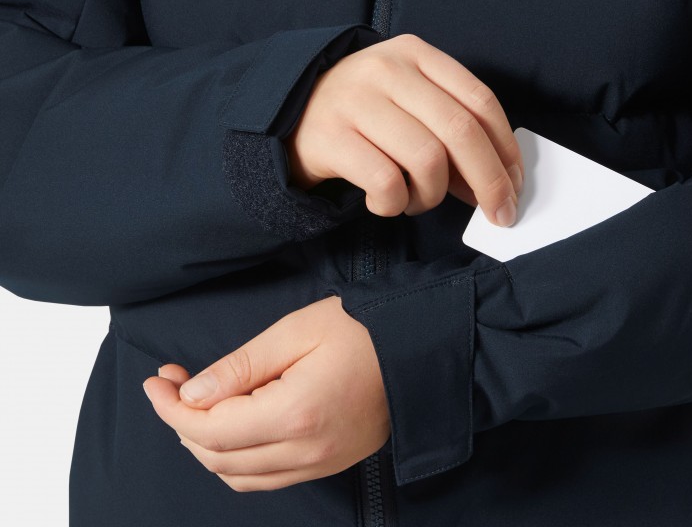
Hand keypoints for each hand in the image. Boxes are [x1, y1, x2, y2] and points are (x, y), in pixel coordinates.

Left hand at [141, 296, 389, 491]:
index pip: (211, 428)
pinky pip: (267, 479)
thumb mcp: (296, 331)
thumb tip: (192, 394)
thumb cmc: (362, 327)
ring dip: (207, 445)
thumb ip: (240, 367)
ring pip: (239, 477)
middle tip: (174, 384)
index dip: (173, 408)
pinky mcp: (328, 463)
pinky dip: (237, 460)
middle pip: (218, 458)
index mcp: (295, 413)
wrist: (418, 345)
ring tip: (197, 405)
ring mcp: (320, 463)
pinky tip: (232, 427)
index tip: (158, 381)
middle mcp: (306, 450)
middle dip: (184, 423)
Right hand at [286, 33, 523, 226]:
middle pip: (460, 131)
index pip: (479, 100)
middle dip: (489, 181)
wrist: (290, 113)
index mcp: (415, 54)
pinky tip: (386, 202)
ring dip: (433, 195)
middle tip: (498, 214)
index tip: (515, 184)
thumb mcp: (409, 102)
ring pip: (426, 160)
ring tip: (418, 200)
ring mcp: (356, 101)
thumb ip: (450, 131)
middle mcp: (386, 70)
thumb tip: (497, 183)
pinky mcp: (330, 137)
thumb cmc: (365, 114)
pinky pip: (386, 182)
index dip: (505, 148)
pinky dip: (396, 204)